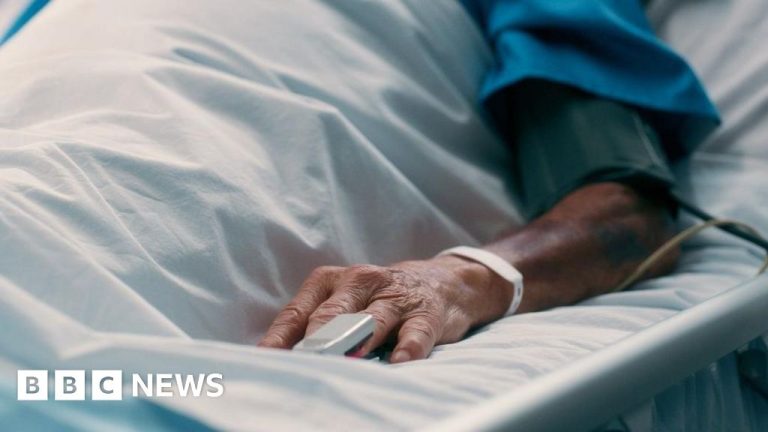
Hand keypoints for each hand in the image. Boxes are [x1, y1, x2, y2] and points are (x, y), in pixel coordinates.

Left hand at [258, 256, 512, 362]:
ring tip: (348, 360)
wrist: (442, 281)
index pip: (297, 313)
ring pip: (371, 319)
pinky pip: (415, 331)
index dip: (279, 340)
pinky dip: (408, 347)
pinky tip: (400, 362)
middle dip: (315, 341)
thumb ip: (312, 327)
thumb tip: (274, 361)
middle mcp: (359, 282)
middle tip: (301, 364)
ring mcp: (394, 296)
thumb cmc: (377, 299)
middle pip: (330, 315)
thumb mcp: (342, 303)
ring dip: (357, 340)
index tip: (264, 364)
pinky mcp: (426, 311)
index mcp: (329, 281)